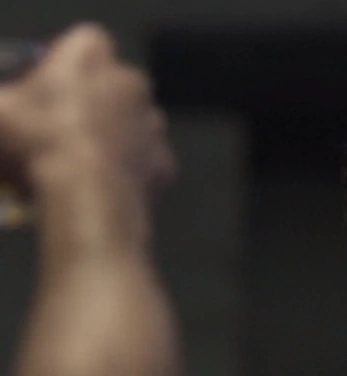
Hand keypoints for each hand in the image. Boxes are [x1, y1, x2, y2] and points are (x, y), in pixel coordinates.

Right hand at [0, 24, 174, 195]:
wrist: (87, 197)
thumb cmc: (38, 140)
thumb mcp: (0, 111)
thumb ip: (9, 101)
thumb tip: (10, 108)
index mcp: (90, 53)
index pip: (85, 45)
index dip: (68, 67)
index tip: (52, 91)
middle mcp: (131, 81)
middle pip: (114, 86)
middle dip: (98, 102)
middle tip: (70, 130)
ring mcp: (155, 124)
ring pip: (136, 124)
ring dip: (119, 137)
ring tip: (91, 162)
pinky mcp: (167, 163)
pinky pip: (148, 163)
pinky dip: (134, 172)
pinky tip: (111, 185)